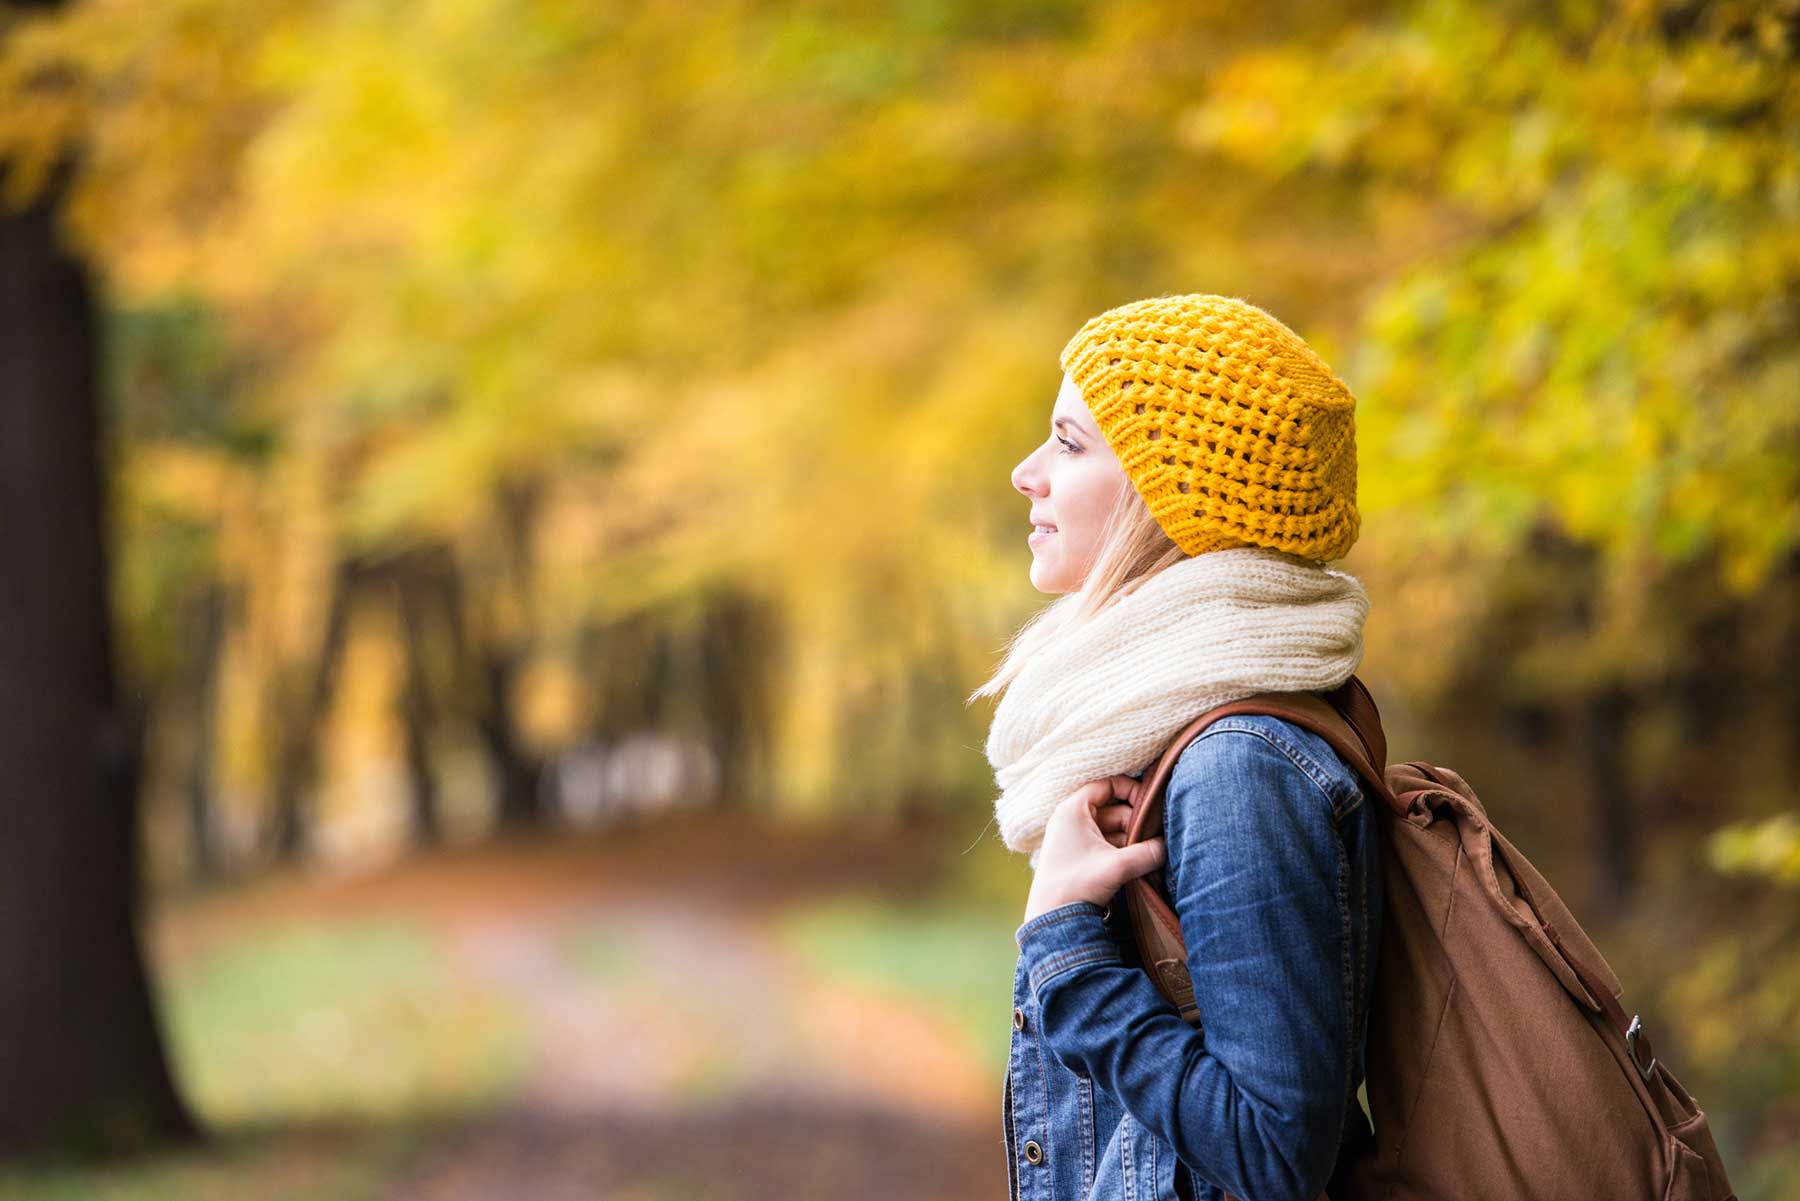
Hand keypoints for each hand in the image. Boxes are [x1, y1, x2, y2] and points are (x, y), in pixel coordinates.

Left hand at [1023, 775, 1166, 922]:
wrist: (1053, 920)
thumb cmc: (1076, 885)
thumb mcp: (1117, 866)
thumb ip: (1147, 853)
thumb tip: (1168, 846)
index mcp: (1073, 810)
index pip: (1106, 784)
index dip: (1130, 790)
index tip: (1150, 805)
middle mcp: (1071, 819)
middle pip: (1112, 808)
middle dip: (1135, 822)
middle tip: (1154, 837)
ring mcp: (1074, 837)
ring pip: (1112, 828)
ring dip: (1131, 839)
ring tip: (1147, 852)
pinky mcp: (1078, 855)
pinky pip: (1106, 843)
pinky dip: (1122, 849)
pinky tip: (1137, 862)